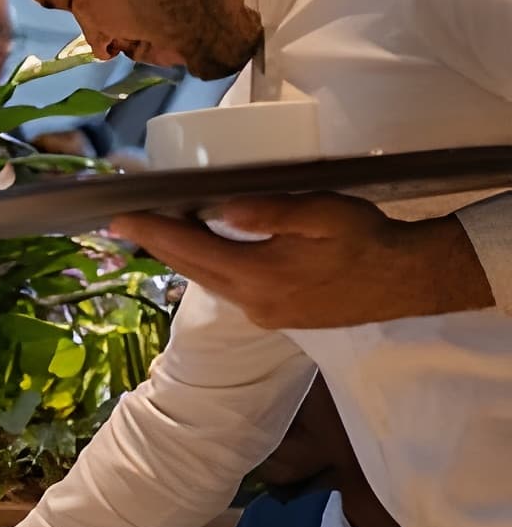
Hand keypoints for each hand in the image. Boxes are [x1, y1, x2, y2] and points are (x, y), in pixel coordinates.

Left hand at [107, 193, 492, 327]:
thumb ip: (269, 212)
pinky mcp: (274, 316)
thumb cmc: (368, 241)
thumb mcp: (323, 214)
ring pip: (207, 280)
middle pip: (190, 268)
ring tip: (156, 231)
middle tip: (125, 222)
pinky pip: (228, 288)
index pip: (190, 249)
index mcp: (258, 276)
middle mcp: (251, 301)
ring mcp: (262, 313)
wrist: (407, 282)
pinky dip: (209, 267)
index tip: (118, 217)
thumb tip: (219, 210)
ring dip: (181, 256)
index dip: (151, 231)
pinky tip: (204, 250)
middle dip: (156, 243)